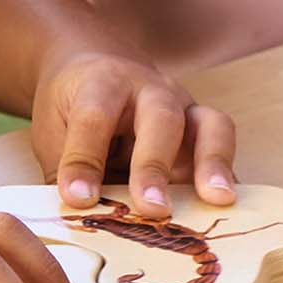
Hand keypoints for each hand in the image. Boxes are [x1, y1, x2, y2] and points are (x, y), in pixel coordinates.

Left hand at [31, 48, 237, 217]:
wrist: (98, 67)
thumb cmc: (74, 106)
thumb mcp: (54, 129)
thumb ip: (65, 170)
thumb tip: (75, 216)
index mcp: (102, 83)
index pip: (94, 118)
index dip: (84, 160)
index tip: (77, 198)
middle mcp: (150, 90)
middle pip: (160, 118)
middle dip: (155, 165)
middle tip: (153, 208)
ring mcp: (185, 108)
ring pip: (211, 125)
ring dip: (213, 164)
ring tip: (215, 200)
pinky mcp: (206, 132)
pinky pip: (225, 153)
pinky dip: (228, 181)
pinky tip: (225, 213)